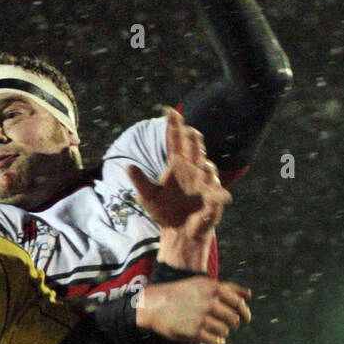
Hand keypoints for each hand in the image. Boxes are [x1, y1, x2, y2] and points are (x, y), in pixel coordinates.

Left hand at [130, 111, 231, 270]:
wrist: (178, 233)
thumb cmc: (164, 212)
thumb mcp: (147, 196)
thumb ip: (139, 180)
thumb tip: (127, 165)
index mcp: (177, 164)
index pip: (176, 140)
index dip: (174, 125)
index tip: (169, 110)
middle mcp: (192, 169)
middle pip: (194, 148)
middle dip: (193, 139)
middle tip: (188, 132)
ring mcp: (204, 182)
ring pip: (207, 167)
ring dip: (204, 165)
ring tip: (200, 163)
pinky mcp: (212, 198)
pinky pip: (216, 192)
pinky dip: (216, 192)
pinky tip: (217, 194)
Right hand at [137, 276, 250, 343]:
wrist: (156, 305)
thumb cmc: (180, 293)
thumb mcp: (203, 284)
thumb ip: (228, 288)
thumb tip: (249, 294)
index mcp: (214, 289)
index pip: (239, 303)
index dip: (245, 312)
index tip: (246, 319)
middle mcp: (210, 302)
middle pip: (234, 318)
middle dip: (233, 324)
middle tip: (226, 325)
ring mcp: (203, 318)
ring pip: (226, 330)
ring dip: (223, 333)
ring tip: (215, 330)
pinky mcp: (196, 332)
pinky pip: (217, 341)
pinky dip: (218, 342)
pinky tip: (213, 339)